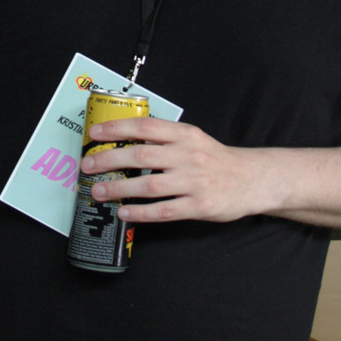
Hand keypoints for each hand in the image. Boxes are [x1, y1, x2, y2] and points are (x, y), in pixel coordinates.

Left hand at [81, 115, 271, 222]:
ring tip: (98, 192)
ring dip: (119, 188)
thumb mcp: (194, 139)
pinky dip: (141, 212)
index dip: (117, 129)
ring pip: (148, 185)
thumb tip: (125, 139)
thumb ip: (165, 138)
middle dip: (109, 160)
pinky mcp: (199, 206)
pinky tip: (124, 212)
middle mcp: (188, 155)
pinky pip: (164, 211)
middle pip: (141, 156)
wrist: (253, 180)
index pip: (145, 127)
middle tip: (87, 165)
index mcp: (185, 135)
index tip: (94, 134)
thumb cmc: (216, 159)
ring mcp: (194, 182)